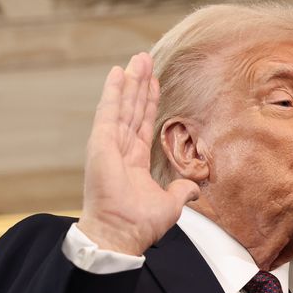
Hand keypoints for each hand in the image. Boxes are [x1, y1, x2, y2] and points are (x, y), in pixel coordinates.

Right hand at [78, 52, 198, 255]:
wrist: (121, 234)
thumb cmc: (139, 224)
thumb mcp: (170, 205)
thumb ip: (180, 191)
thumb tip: (192, 188)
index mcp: (133, 161)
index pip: (142, 124)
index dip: (148, 102)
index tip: (154, 82)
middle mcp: (119, 149)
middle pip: (132, 109)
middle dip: (140, 84)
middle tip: (145, 59)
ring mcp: (108, 144)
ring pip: (122, 105)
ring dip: (130, 81)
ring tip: (137, 59)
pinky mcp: (100, 143)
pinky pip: (109, 111)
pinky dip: (113, 91)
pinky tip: (118, 72)